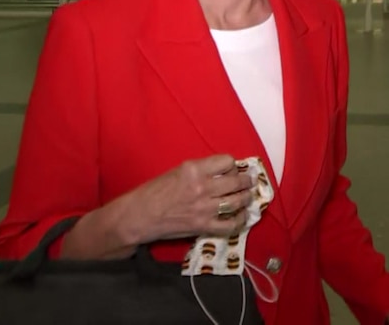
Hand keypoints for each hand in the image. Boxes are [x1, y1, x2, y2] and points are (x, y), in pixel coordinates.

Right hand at [128, 154, 253, 243]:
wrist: (140, 216)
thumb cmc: (154, 191)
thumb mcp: (178, 171)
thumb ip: (201, 170)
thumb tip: (223, 171)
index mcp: (194, 169)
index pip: (227, 162)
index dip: (232, 165)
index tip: (232, 169)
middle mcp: (202, 187)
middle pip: (236, 181)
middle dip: (246, 180)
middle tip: (248, 181)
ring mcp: (204, 208)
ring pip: (237, 201)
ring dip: (246, 198)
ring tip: (248, 196)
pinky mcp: (203, 226)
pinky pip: (230, 224)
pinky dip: (240, 220)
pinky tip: (242, 216)